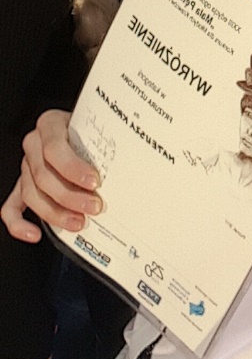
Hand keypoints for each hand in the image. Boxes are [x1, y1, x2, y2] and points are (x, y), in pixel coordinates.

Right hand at [0, 110, 101, 242]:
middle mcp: (34, 144)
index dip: (73, 168)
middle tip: (94, 206)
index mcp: (51, 124)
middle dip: (70, 196)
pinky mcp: (22, 185)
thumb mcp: (97, 128)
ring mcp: (26, 166)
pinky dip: (19, 224)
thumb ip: (105, 144)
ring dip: (55, 213)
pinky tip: (34, 234)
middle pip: (43, 175)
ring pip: (31, 194)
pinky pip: (11, 207)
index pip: (55, 149)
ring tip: (79, 222)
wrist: (82, 125)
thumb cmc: (90, 127)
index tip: (95, 181)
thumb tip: (133, 164)